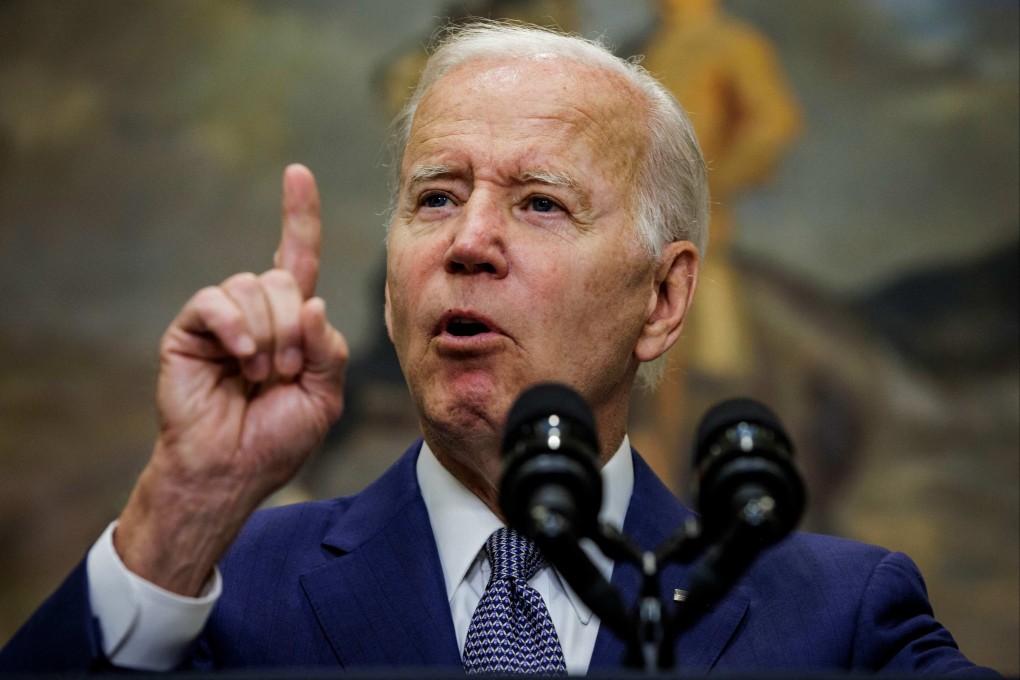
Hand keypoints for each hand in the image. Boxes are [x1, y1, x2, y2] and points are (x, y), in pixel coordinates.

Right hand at [116, 165, 348, 594]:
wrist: (232, 470)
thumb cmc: (277, 438)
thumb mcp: (325, 395)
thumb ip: (329, 347)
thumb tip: (310, 302)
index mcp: (290, 322)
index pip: (296, 257)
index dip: (299, 217)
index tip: (298, 174)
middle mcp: (256, 312)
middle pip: (283, 280)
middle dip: (294, 329)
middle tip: (286, 374)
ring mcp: (222, 319)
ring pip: (253, 288)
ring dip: (269, 337)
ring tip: (261, 376)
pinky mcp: (191, 330)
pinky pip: (216, 301)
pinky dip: (236, 327)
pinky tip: (241, 359)